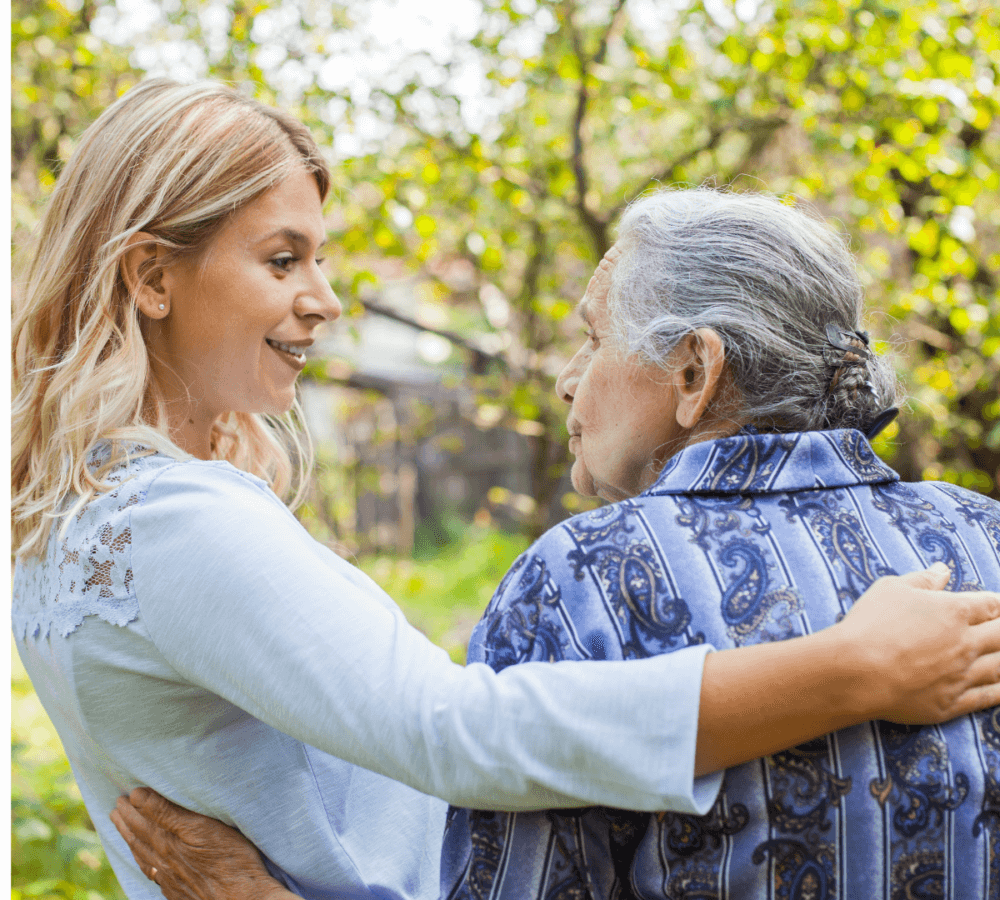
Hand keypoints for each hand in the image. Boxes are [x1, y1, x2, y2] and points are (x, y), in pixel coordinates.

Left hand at [110, 788, 294, 899]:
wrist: (241, 899)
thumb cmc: (228, 860)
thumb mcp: (200, 827)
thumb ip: (167, 812)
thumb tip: (137, 796)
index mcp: (167, 843)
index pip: (143, 821)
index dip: (133, 808)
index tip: (125, 795)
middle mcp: (163, 863)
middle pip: (139, 839)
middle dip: (127, 822)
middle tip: (116, 808)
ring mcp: (170, 880)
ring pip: (144, 857)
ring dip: (132, 841)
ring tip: (123, 830)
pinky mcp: (179, 892)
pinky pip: (153, 874)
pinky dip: (144, 863)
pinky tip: (148, 864)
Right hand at [835, 562, 999, 722]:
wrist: (857, 672)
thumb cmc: (870, 624)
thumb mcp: (891, 589)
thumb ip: (922, 580)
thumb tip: (942, 570)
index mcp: (953, 612)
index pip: (991, 604)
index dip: (998, 604)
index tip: (997, 605)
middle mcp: (965, 644)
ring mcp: (961, 676)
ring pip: (999, 667)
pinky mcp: (951, 703)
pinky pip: (987, 697)